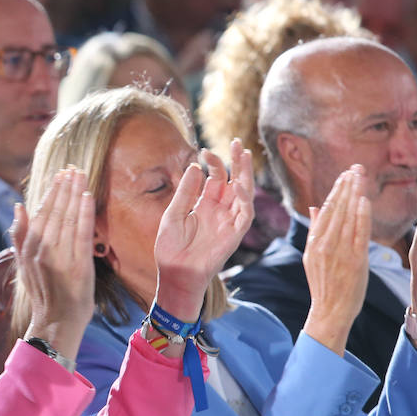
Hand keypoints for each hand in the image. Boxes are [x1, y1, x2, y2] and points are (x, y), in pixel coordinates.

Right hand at [15, 167, 94, 367]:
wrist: (56, 324)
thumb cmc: (42, 294)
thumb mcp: (23, 265)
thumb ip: (19, 236)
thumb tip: (18, 206)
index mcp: (29, 250)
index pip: (41, 214)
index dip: (51, 193)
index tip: (59, 175)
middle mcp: (42, 252)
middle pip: (55, 213)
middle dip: (64, 188)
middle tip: (72, 169)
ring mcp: (60, 259)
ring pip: (68, 219)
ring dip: (75, 195)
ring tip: (81, 176)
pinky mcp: (79, 267)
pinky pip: (81, 234)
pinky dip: (84, 214)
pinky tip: (87, 197)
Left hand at [153, 142, 254, 321]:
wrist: (175, 273)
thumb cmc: (171, 247)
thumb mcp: (173, 214)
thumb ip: (185, 192)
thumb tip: (194, 166)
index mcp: (205, 205)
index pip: (216, 178)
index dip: (213, 163)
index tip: (204, 151)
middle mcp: (220, 211)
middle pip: (233, 181)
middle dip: (237, 162)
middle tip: (238, 142)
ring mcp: (228, 222)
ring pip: (244, 194)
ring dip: (245, 176)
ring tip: (244, 155)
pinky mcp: (234, 235)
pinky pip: (245, 215)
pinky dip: (245, 201)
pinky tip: (239, 185)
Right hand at [301, 166, 371, 353]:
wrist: (330, 311)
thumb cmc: (324, 285)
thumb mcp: (311, 257)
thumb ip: (315, 230)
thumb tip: (315, 207)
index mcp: (314, 242)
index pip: (326, 209)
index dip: (336, 190)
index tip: (345, 175)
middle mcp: (325, 244)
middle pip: (337, 208)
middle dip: (347, 186)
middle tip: (356, 167)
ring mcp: (340, 252)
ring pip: (348, 217)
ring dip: (355, 194)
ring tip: (361, 176)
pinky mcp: (355, 260)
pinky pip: (359, 233)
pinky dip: (362, 216)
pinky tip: (365, 200)